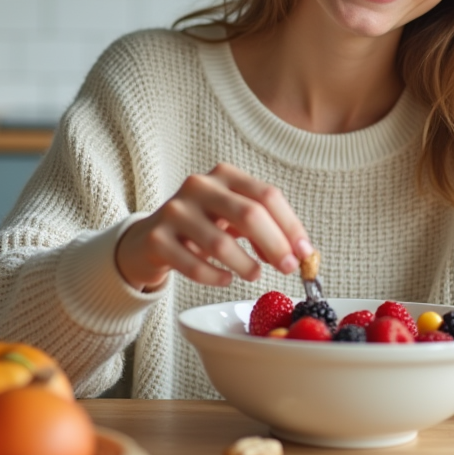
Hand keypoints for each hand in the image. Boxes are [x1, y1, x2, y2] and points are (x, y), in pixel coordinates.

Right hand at [114, 163, 312, 290]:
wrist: (148, 240)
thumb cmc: (202, 228)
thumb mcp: (233, 219)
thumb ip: (265, 229)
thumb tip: (298, 252)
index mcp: (225, 174)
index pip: (267, 195)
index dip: (291, 226)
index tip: (305, 253)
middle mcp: (199, 186)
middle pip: (249, 214)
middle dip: (275, 245)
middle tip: (289, 268)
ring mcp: (174, 210)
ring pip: (221, 243)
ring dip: (246, 265)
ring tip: (253, 274)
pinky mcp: (156, 238)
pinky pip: (194, 265)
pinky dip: (215, 277)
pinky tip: (225, 279)